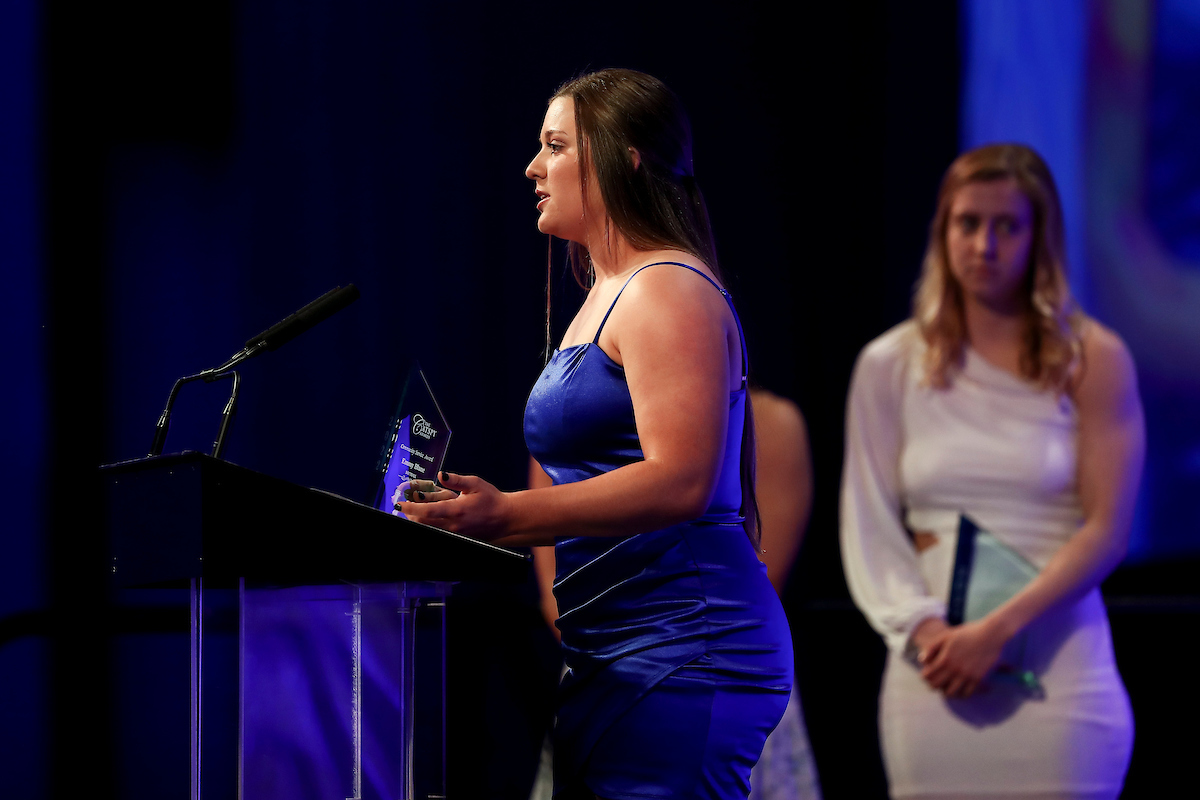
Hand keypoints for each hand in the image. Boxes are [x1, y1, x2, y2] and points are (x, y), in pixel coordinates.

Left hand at [393, 471, 513, 540]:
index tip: (400, 503)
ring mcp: (456, 534)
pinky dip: (430, 525)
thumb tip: (441, 475)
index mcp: (456, 510)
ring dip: (419, 520)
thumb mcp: (475, 484)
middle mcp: (453, 525)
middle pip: (423, 523)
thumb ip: (456, 480)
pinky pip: (439, 532)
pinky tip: (429, 518)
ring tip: (415, 510)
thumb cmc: (492, 500)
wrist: (507, 518)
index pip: (426, 511)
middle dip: (410, 514)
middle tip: (405, 504)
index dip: (410, 508)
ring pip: (429, 529)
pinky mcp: (458, 538)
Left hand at [917, 618, 1009, 698]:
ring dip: (946, 691)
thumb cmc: (967, 633)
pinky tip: (960, 688)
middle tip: (934, 681)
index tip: (926, 674)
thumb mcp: (946, 636)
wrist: (991, 635)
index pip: (928, 676)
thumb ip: (932, 648)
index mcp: (945, 659)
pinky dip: (961, 693)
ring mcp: (967, 676)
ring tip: (946, 686)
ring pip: (951, 693)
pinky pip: (967, 693)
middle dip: (933, 685)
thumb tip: (922, 661)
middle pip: (937, 686)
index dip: (925, 676)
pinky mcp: (978, 679)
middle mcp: (955, 670)